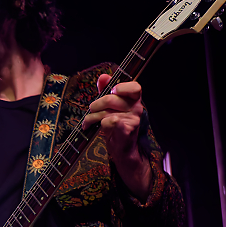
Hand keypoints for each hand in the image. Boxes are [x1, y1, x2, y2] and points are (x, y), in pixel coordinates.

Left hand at [83, 74, 151, 198]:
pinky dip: (97, 124)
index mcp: (134, 100)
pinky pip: (109, 121)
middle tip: (91, 109)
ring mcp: (134, 119)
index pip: (135, 87)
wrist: (121, 149)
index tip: (112, 89)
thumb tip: (103, 76)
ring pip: (107, 111)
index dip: (123, 87)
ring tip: (88, 121)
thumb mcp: (109, 106)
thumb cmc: (115, 126)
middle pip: (112, 98)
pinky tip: (93, 128)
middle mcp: (137, 108)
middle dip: (96, 104)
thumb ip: (106, 90)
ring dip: (92, 116)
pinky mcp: (128, 130)